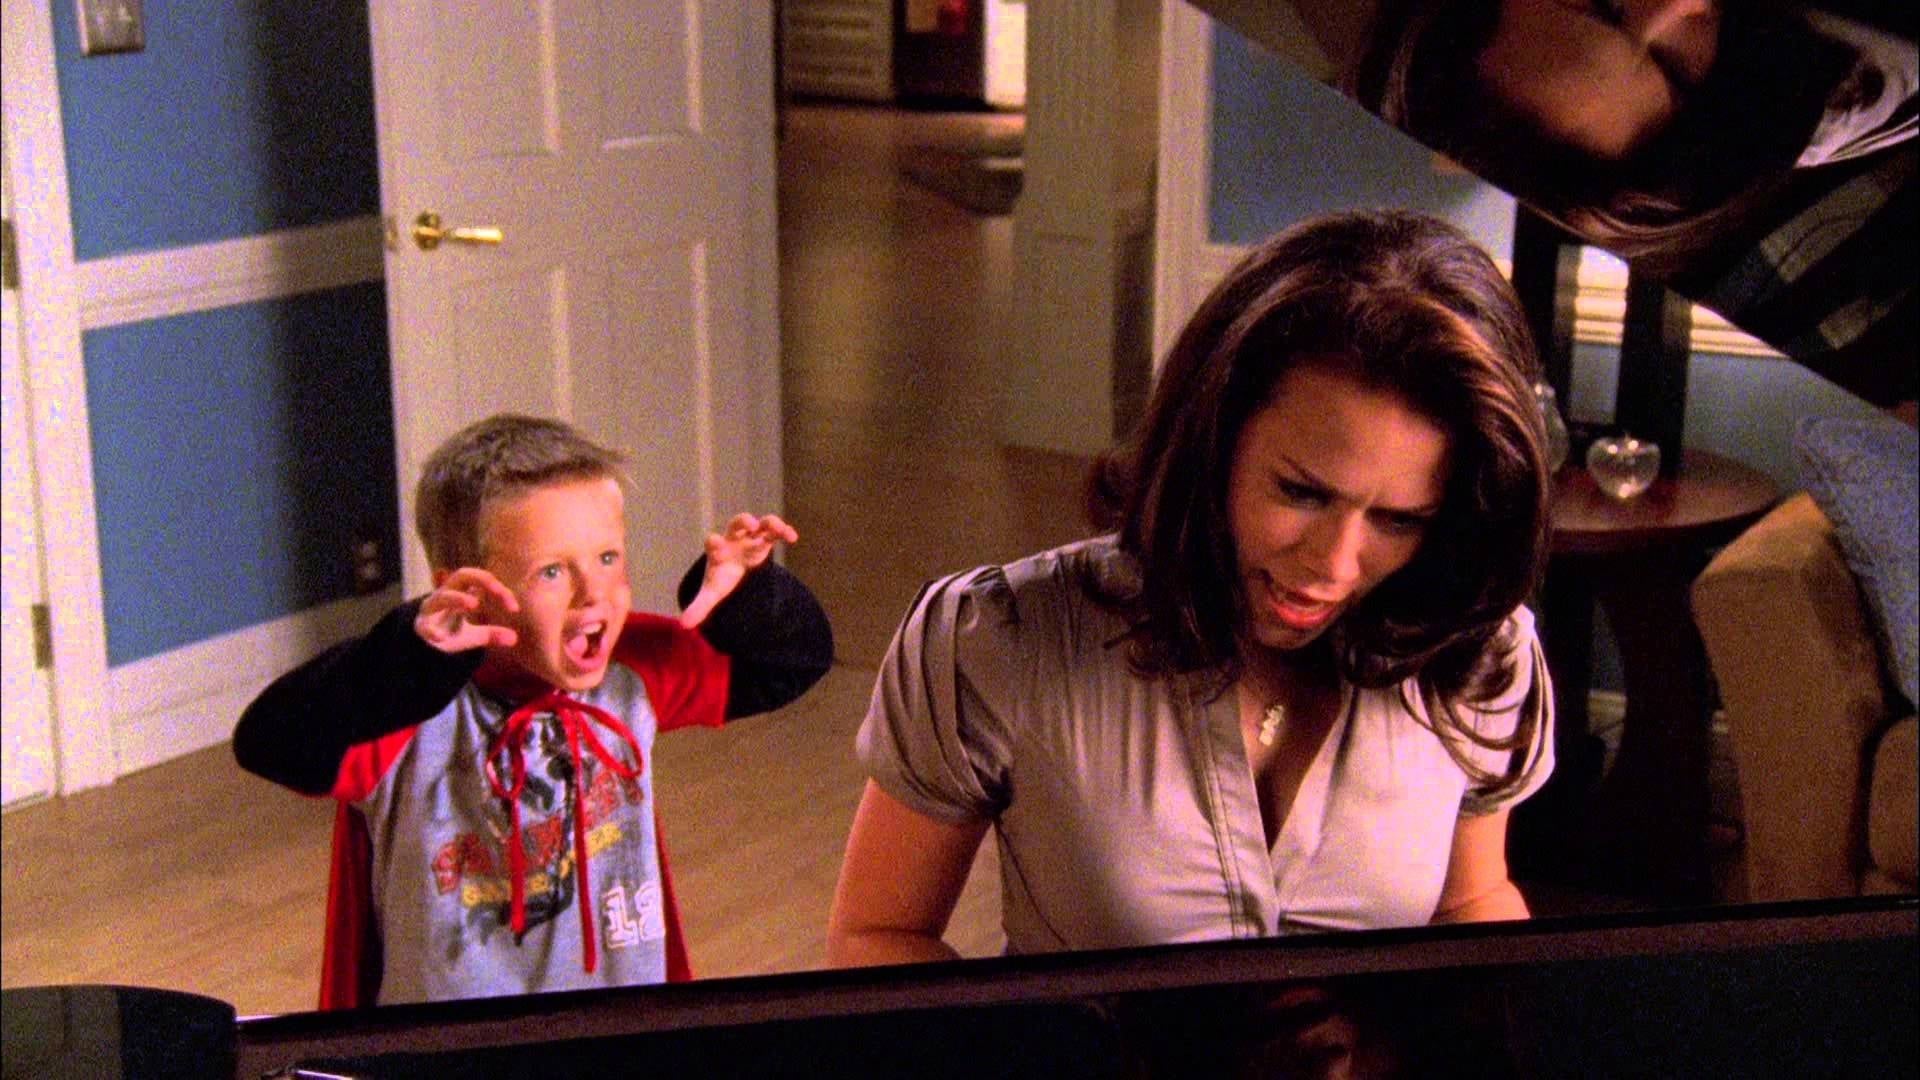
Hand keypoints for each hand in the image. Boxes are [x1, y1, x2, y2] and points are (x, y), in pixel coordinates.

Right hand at [415, 567, 519, 652]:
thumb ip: (492, 634)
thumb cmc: (449, 630)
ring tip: (474, 604)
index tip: (514, 608)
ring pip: (442, 597)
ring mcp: (432, 610)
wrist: (422, 644)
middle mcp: (446, 595)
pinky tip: (440, 637)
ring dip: (458, 598)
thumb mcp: (475, 634)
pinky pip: (424, 626)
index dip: (499, 589)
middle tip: (498, 591)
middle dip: (481, 579)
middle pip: (461, 575)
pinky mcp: (421, 627)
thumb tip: (514, 638)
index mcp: (460, 592)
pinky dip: (431, 630)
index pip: (481, 580)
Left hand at [679, 513, 797, 627]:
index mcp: (718, 550)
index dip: (715, 543)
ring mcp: (751, 537)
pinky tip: (792, 537)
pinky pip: (776, 531)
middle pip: (736, 523)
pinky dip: (784, 531)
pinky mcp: (766, 539)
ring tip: (778, 528)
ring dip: (769, 523)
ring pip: (761, 523)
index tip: (717, 546)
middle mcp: (734, 539)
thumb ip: (699, 607)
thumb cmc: (722, 577)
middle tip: (750, 524)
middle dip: (743, 521)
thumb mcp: (712, 593)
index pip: (713, 542)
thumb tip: (683, 625)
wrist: (733, 569)